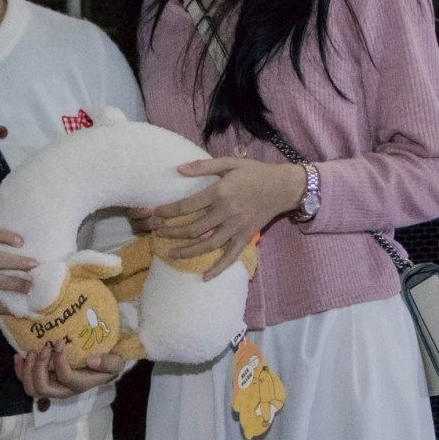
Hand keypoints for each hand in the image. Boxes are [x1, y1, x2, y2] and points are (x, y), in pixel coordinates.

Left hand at [14, 337, 124, 400]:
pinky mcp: (44, 380)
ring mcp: (51, 387)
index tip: (60, 341)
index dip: (59, 360)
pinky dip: (19, 370)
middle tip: (44, 348)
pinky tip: (19, 355)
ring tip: (30, 352)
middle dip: (39, 367)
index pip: (65, 377)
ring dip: (27, 370)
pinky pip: (26, 381)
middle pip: (42, 388)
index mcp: (78, 385)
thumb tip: (92, 360)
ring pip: (31, 388)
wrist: (100, 369)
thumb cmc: (106, 365)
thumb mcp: (115, 363)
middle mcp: (62, 390)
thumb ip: (109, 363)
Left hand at [140, 156, 306, 281]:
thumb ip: (204, 166)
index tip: (155, 214)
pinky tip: (205, 277)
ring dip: (187, 251)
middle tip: (156, 233)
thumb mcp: (230, 162)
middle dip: (172, 232)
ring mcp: (236, 227)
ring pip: (207, 244)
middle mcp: (227, 212)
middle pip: (193, 228)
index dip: (168, 211)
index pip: (187, 205)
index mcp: (220, 192)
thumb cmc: (255, 172)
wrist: (283, 186)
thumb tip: (179, 170)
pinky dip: (219, 268)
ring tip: (171, 254)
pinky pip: (231, 255)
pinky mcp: (246, 236)